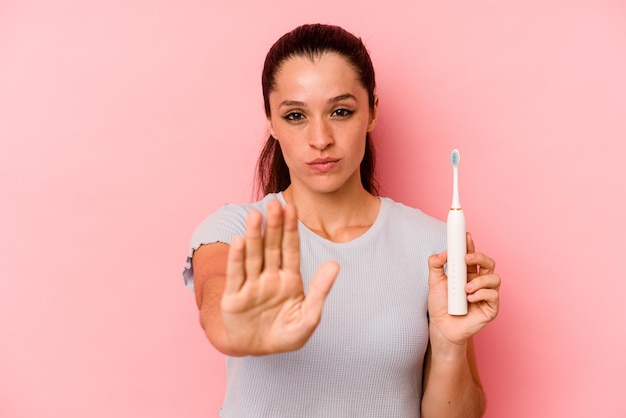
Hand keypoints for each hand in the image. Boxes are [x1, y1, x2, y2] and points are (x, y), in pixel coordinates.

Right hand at [221, 199, 338, 355]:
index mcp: (289, 279)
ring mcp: (251, 285)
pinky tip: (239, 241)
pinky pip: (236, 275)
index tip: (292, 208)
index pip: (291, 250)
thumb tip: (335, 264)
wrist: (257, 351)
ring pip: (253, 256)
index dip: (291, 230)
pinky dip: (237, 258)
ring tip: (255, 216)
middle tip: (274, 203)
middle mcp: (269, 277)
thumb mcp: (308, 317)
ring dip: (254, 236)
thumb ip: (320, 291)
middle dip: (273, 227)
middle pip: (271, 247)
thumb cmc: (285, 334)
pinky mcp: (234, 297)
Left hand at [426, 233, 499, 346]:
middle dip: (480, 257)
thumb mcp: (434, 282)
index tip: (465, 234)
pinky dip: (481, 294)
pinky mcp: (491, 308)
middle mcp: (479, 281)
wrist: (442, 328)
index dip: (470, 244)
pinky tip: (470, 299)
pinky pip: (493, 296)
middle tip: (467, 259)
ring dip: (480, 280)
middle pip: (488, 262)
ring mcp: (487, 294)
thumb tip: (442, 253)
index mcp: (467, 273)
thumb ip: (435, 264)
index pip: (471, 255)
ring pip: (494, 278)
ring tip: (465, 288)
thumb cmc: (440, 305)